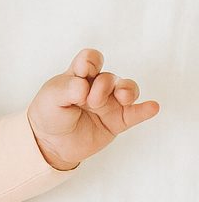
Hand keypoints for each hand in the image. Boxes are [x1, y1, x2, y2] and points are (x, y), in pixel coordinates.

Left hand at [26, 50, 158, 169]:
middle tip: (92, 102)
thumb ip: (66, 88)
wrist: (50, 143)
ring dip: (128, 90)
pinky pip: (135, 114)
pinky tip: (152, 107)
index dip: (91, 62)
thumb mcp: (50, 97)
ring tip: (123, 97)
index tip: (84, 72)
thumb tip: (85, 87)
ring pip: (127, 89)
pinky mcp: (117, 121)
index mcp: (79, 75)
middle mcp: (96, 86)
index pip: (91, 58)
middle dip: (103, 86)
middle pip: (109, 77)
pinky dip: (145, 110)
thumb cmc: (49, 114)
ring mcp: (109, 104)